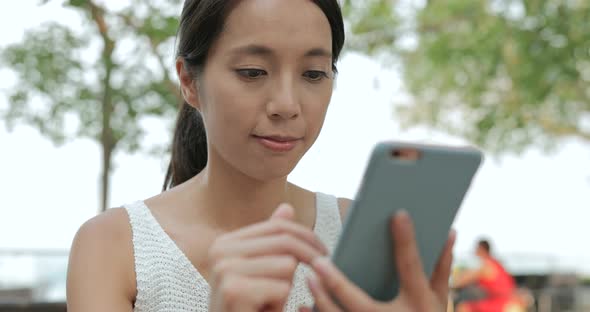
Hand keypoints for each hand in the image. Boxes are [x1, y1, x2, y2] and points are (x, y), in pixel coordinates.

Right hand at [208, 203, 327, 311]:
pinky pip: (281, 287)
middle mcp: (220, 251)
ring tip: (268, 303)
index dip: (307, 236)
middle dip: (310, 258)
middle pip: (285, 242)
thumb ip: (271, 242)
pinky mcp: (233, 291)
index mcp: (226, 243)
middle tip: (324, 270)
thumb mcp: (261, 273)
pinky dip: (280, 304)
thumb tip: (287, 208)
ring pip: (286, 265)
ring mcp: (224, 270)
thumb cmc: (248, 309)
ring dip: (287, 288)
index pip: (277, 227)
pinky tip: (263, 311)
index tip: (325, 251)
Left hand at [301, 211, 455, 311]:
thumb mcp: (439, 300)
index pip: (412, 268)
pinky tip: (303, 307)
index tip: (398, 214)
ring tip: (309, 280)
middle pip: (361, 303)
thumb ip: (442, 267)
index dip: (406, 241)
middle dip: (338, 283)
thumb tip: (449, 231)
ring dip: (322, 302)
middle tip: (318, 262)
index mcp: (420, 305)